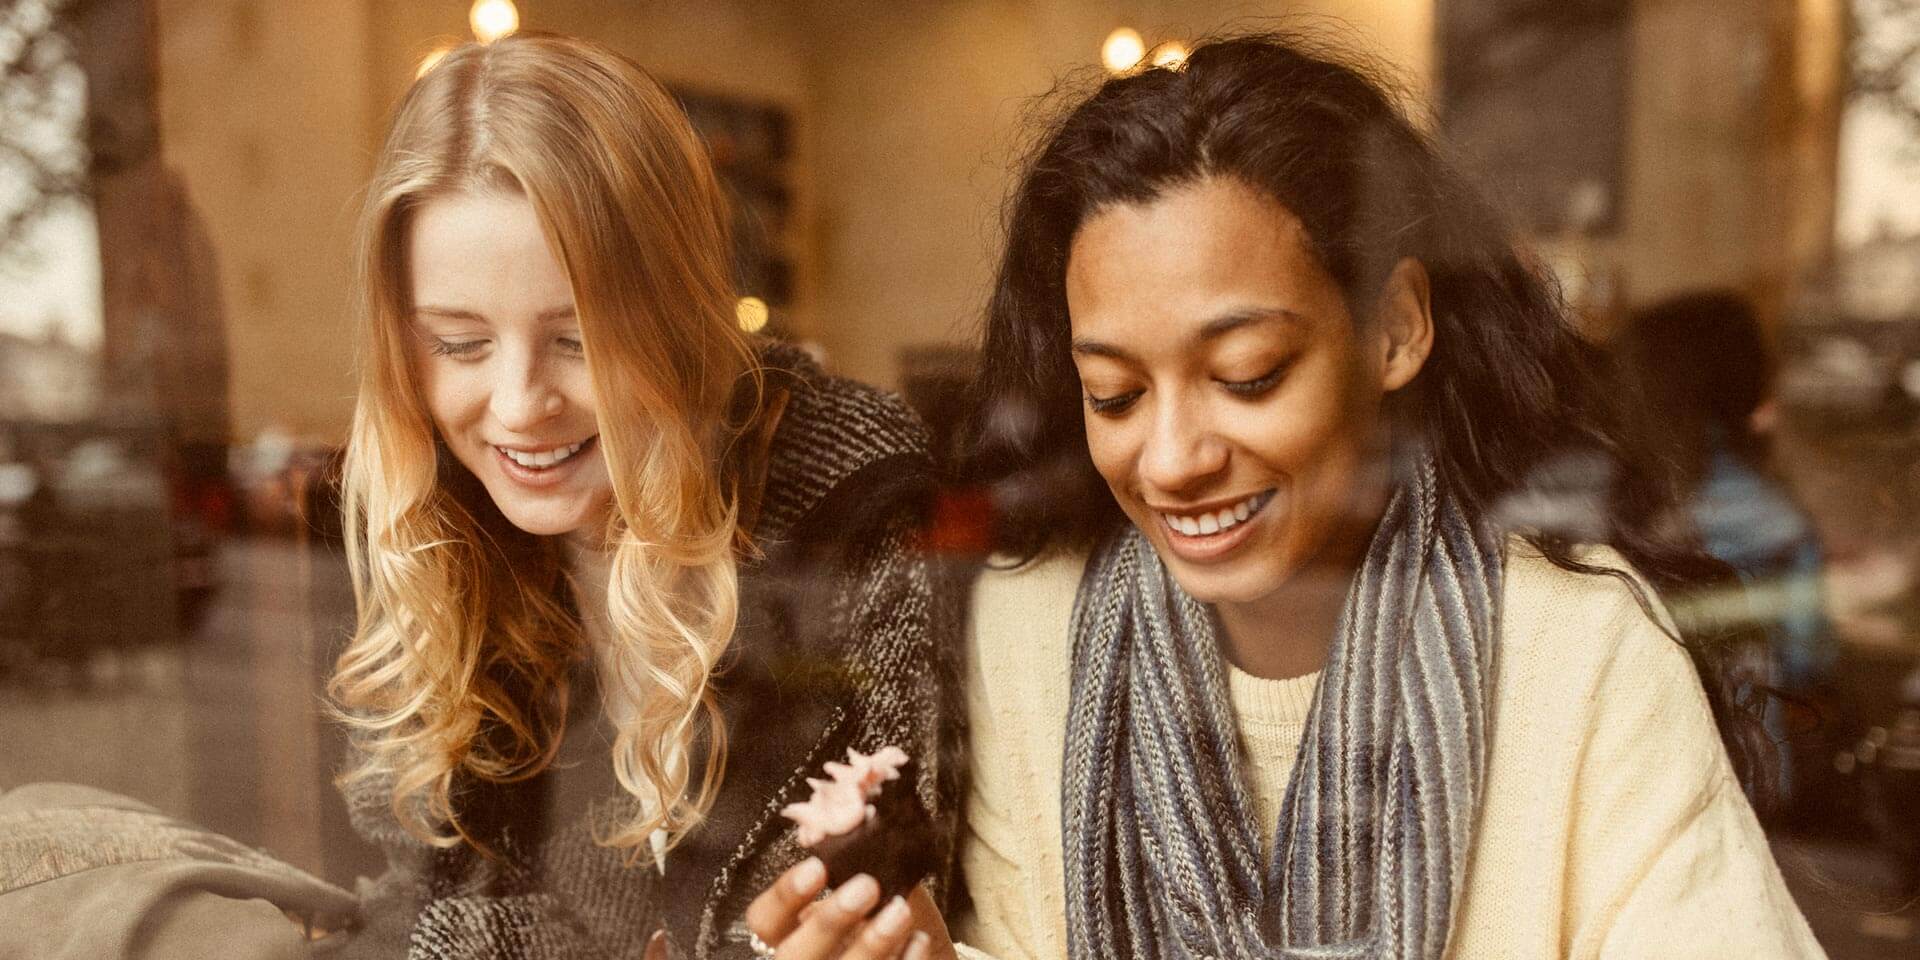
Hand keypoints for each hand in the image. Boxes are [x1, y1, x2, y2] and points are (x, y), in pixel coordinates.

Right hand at [745, 857, 955, 959]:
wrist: (924, 959)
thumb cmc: (886, 922)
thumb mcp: (870, 892)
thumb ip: (860, 869)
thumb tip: (867, 826)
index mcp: (791, 936)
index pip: (764, 921)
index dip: (784, 896)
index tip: (818, 867)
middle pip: (793, 956)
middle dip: (828, 921)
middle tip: (866, 886)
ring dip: (871, 943)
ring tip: (900, 911)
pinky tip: (918, 940)